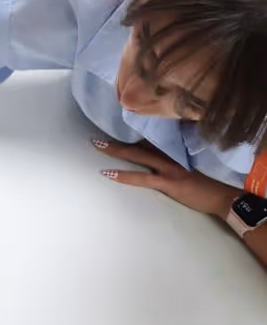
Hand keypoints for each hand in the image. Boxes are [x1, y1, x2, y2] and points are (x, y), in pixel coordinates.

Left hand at [93, 138, 232, 217]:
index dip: (132, 134)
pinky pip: (142, 178)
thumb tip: (159, 158)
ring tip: (97, 145)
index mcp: (176, 151)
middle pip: (140, 143)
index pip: (150, 139)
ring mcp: (170, 167)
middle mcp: (172, 154)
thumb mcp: (191, 167)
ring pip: (138, 155)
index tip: (115, 128)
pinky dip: (124, 175)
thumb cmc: (210, 184)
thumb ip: (175, 160)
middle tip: (97, 135)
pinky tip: (108, 172)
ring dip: (116, 150)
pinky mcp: (170, 182)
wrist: (227, 197)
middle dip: (118, 139)